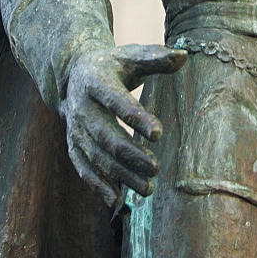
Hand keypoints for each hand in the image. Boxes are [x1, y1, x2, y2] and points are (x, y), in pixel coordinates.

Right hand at [61, 42, 186, 208]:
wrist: (75, 73)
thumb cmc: (114, 65)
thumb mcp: (132, 56)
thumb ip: (156, 58)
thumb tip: (183, 56)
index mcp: (96, 81)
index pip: (116, 101)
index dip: (136, 116)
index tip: (159, 132)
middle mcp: (81, 107)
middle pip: (105, 134)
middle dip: (129, 153)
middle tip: (155, 167)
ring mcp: (75, 128)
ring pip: (95, 155)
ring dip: (119, 174)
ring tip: (147, 187)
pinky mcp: (74, 144)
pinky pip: (83, 167)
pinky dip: (97, 185)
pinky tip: (116, 201)